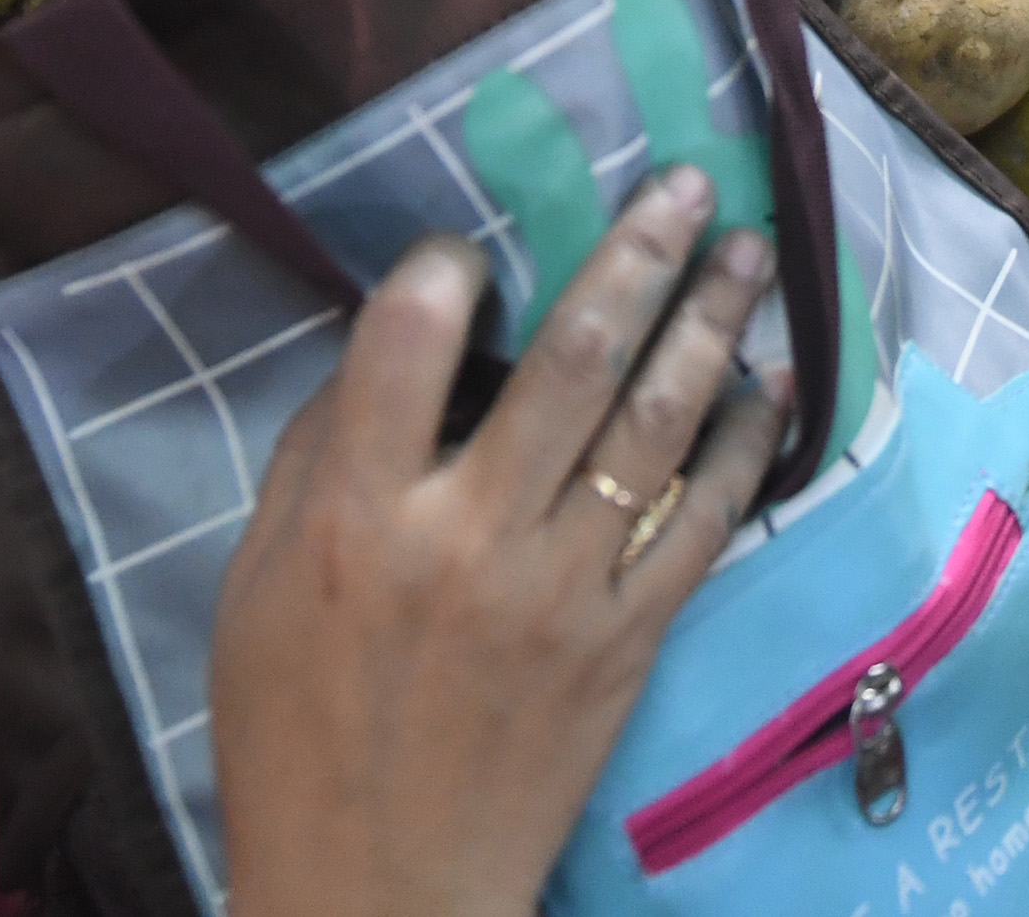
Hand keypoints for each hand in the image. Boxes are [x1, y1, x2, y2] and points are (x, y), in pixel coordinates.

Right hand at [214, 166, 785, 916]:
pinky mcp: (626, 641)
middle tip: (689, 182)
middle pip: (571, 360)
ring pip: (655, 427)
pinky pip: (703, 522)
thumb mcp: (255, 589)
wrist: (378, 890)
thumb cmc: (295, 732)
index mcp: (357, 516)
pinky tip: (773, 383)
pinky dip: (745, 445)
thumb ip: (317, 460)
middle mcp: (467, 536)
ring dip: (711, 325)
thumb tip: (386, 347)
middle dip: (637, 255)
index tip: (473, 245)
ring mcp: (560, 590)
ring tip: (753, 249)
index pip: (409, 337)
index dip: (448, 266)